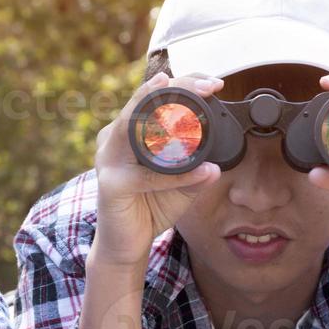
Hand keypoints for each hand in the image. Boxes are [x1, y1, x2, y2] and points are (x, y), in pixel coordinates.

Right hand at [90, 72, 224, 268]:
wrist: (126, 245)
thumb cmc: (149, 208)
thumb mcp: (180, 184)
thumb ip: (196, 171)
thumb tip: (219, 165)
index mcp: (128, 132)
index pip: (153, 97)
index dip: (183, 85)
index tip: (214, 83)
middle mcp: (113, 139)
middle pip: (143, 102)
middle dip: (178, 88)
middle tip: (208, 86)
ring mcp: (109, 160)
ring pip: (135, 126)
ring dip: (165, 112)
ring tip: (193, 101)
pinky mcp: (111, 185)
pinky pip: (148, 175)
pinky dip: (179, 174)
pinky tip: (202, 171)